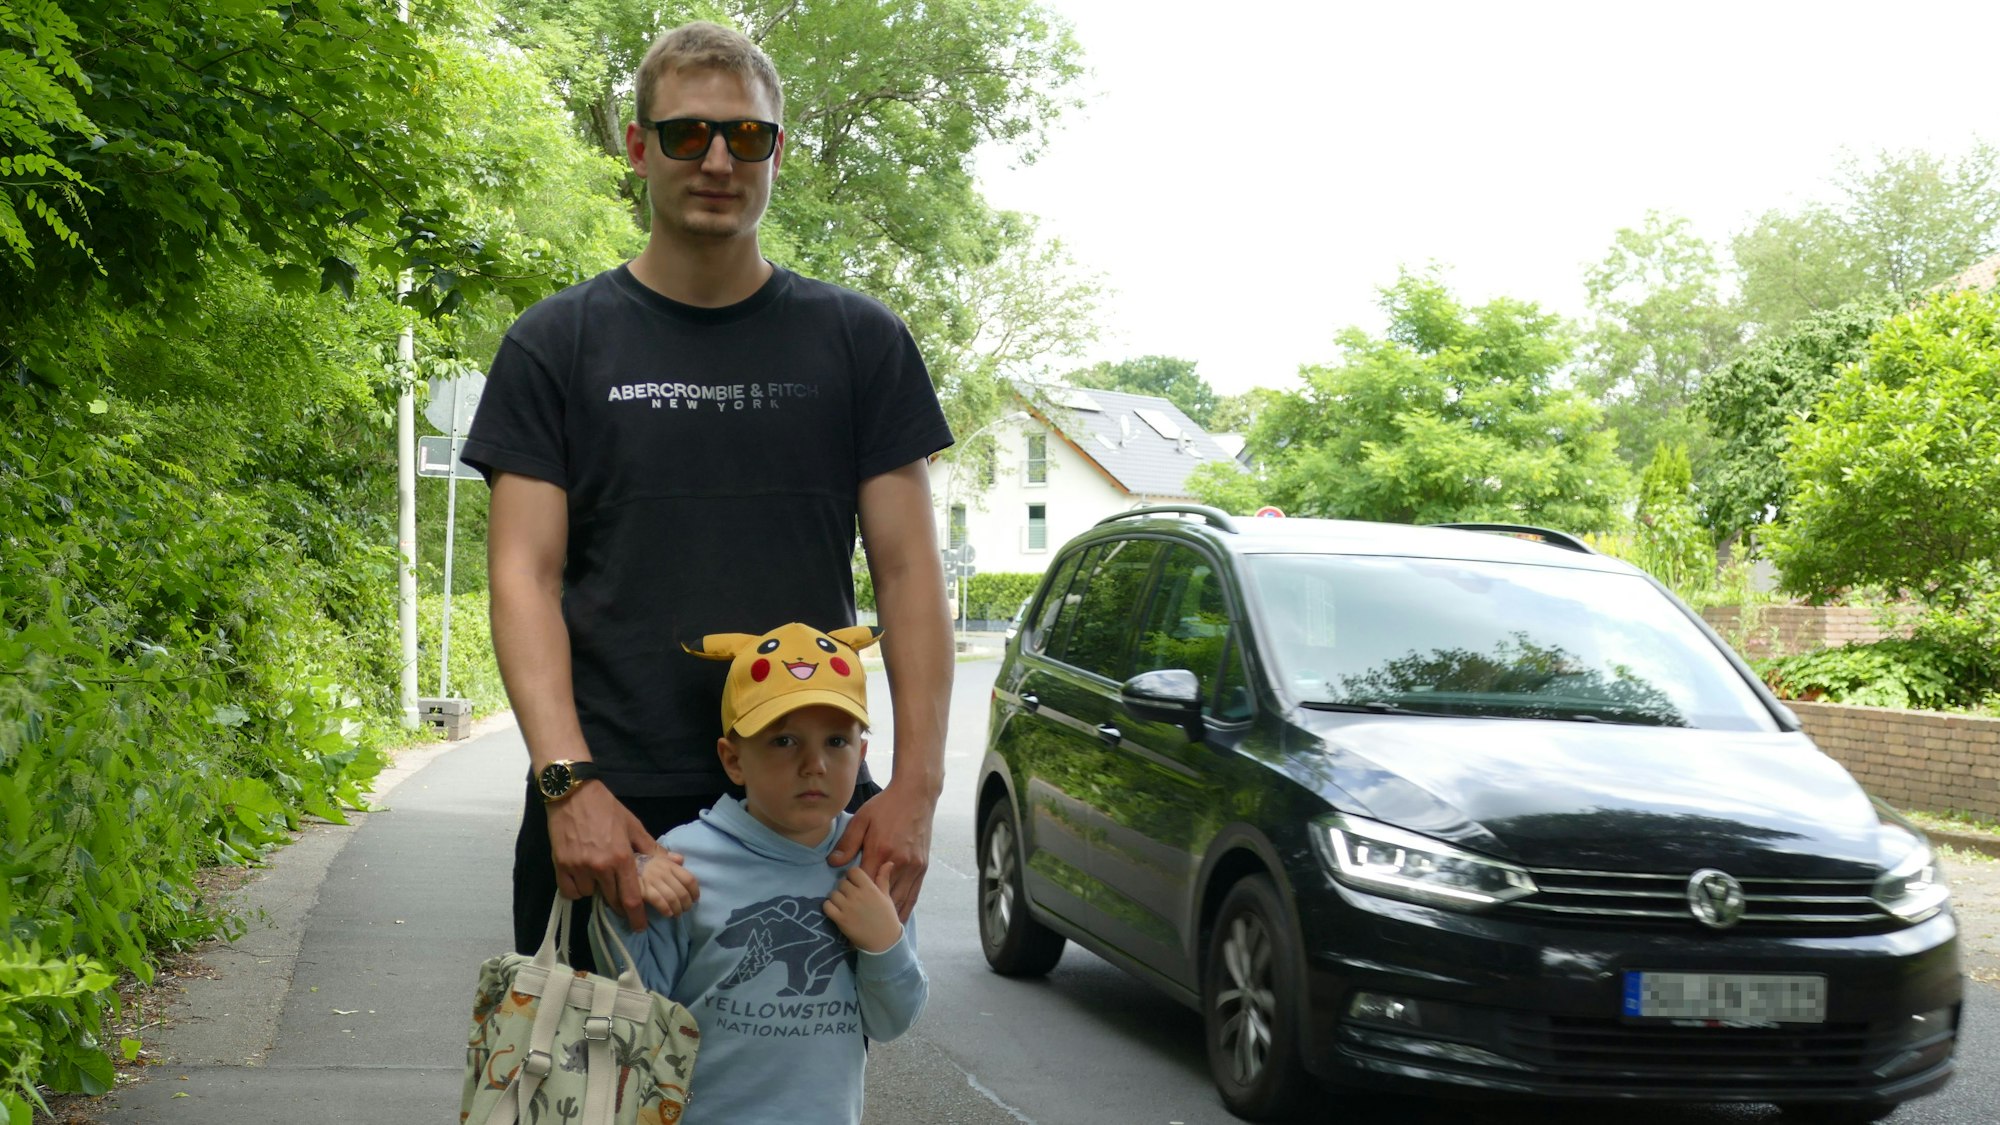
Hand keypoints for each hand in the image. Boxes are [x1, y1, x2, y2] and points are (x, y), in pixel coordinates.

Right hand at [548, 782, 659, 930]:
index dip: (636, 917)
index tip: (639, 927)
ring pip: (591, 895)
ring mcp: (578, 867)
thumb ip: (651, 848)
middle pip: (612, 901)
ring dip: (597, 890)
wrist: (572, 794)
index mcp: (621, 858)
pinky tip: (581, 875)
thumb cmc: (606, 809)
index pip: (631, 899)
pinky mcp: (560, 866)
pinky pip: (571, 891)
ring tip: (598, 873)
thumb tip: (676, 861)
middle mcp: (600, 867)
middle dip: (618, 905)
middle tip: (621, 901)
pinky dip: (577, 888)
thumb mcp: (633, 826)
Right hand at [634, 848, 699, 918]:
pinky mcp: (639, 887)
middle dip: (686, 905)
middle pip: (682, 891)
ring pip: (672, 898)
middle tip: (683, 911)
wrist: (606, 845)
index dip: (694, 891)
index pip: (688, 878)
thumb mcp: (646, 846)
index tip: (695, 899)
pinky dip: (665, 909)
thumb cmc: (627, 848)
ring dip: (676, 910)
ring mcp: (650, 878)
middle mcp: (660, 869)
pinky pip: (658, 901)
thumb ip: (663, 854)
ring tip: (675, 915)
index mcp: (664, 861)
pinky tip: (666, 914)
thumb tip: (681, 860)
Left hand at [823, 863, 902, 953]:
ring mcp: (847, 908)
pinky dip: (829, 907)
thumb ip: (883, 879)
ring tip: (843, 904)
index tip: (855, 883)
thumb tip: (888, 863)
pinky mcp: (840, 919)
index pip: (853, 871)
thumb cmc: (887, 918)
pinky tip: (835, 911)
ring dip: (836, 898)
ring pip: (833, 894)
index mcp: (870, 888)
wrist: (884, 942)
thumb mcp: (887, 897)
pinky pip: (826, 906)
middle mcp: (857, 896)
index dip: (852, 876)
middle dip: (844, 888)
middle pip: (842, 882)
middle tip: (850, 896)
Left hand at [828, 784, 933, 920]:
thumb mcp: (861, 820)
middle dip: (872, 913)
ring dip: (889, 916)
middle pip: (883, 897)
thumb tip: (832, 864)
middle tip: (861, 928)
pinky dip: (906, 908)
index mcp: (881, 852)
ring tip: (878, 933)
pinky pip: (914, 893)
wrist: (916, 795)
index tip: (846, 910)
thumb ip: (847, 843)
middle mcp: (899, 863)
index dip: (855, 899)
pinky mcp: (923, 866)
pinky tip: (899, 919)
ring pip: (900, 899)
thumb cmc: (885, 806)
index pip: (864, 885)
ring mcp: (914, 866)